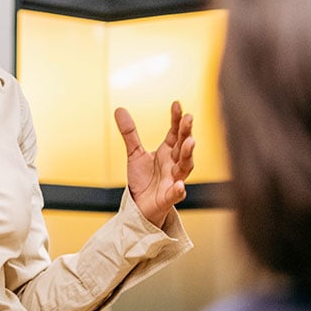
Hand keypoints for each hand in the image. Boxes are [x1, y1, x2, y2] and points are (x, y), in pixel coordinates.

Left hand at [115, 101, 194, 226]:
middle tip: (188, 118)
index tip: (177, 104)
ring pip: (185, 166)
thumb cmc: (143, 180)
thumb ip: (130, 133)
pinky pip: (176, 193)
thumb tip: (119, 109)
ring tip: (190, 142)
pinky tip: (180, 185)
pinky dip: (179, 190)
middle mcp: (174, 163)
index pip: (175, 132)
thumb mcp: (134, 154)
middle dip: (186, 132)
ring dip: (188, 154)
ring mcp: (174, 179)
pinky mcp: (169, 197)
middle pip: (183, 145)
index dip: (176, 119)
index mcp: (168, 152)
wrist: (141, 206)